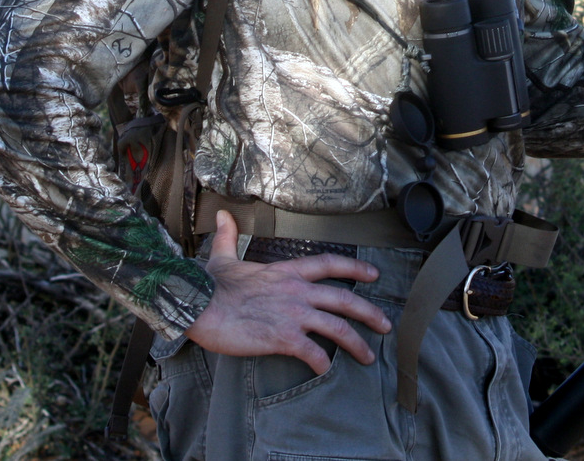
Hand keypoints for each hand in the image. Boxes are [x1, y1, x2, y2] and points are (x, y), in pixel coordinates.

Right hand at [184, 210, 392, 370]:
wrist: (197, 305)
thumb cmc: (209, 285)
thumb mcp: (223, 257)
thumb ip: (228, 236)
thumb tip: (224, 215)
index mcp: (287, 271)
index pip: (330, 264)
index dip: (355, 267)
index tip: (374, 274)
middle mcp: (297, 291)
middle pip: (345, 299)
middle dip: (370, 313)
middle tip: (386, 325)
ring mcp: (293, 314)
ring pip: (337, 328)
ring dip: (357, 343)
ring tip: (369, 356)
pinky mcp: (283, 338)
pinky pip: (313, 352)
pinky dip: (323, 363)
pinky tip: (325, 370)